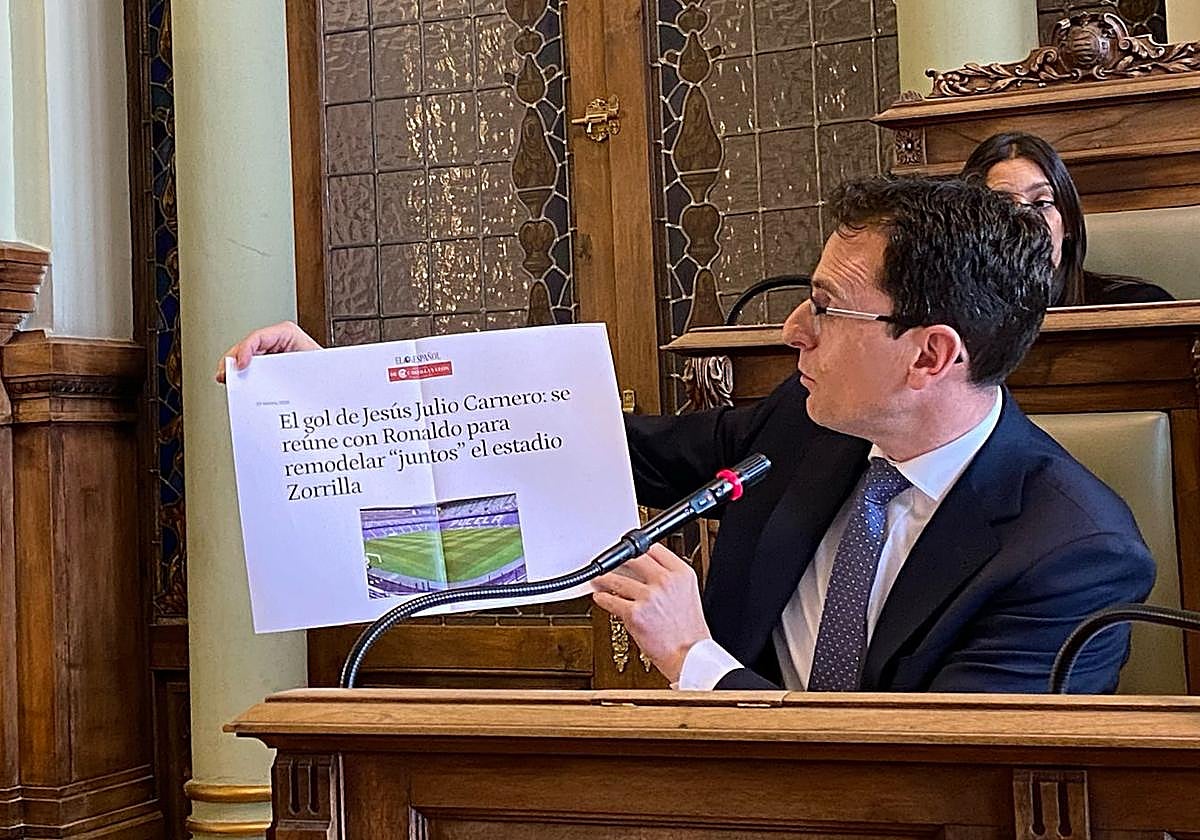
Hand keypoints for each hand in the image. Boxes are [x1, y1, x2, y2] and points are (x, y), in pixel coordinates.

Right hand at [214, 321, 321, 382]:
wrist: (333, 379)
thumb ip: (285, 365)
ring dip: (234, 369)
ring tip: (226, 379)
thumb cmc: (325, 367)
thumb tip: (263, 368)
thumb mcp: (308, 362)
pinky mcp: (269, 365)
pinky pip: (250, 368)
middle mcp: (277, 341)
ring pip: (245, 358)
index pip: (258, 337)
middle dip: (233, 360)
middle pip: (247, 347)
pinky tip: (236, 383)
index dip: (245, 349)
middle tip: (226, 374)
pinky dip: (241, 375)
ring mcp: (271, 353)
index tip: (241, 365)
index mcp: (287, 333)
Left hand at [592, 543, 710, 683]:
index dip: (639, 548)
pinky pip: (610, 601)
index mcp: (681, 574)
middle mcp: (665, 582)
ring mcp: (648, 597)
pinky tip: (600, 597)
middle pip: (634, 558)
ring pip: (617, 579)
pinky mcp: (634, 613)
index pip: (655, 549)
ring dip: (604, 579)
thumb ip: (671, 580)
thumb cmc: (689, 631)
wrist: (689, 656)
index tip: (629, 551)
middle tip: (610, 561)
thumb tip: (648, 572)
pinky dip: (602, 598)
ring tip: (599, 579)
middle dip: (619, 560)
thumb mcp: (688, 595)